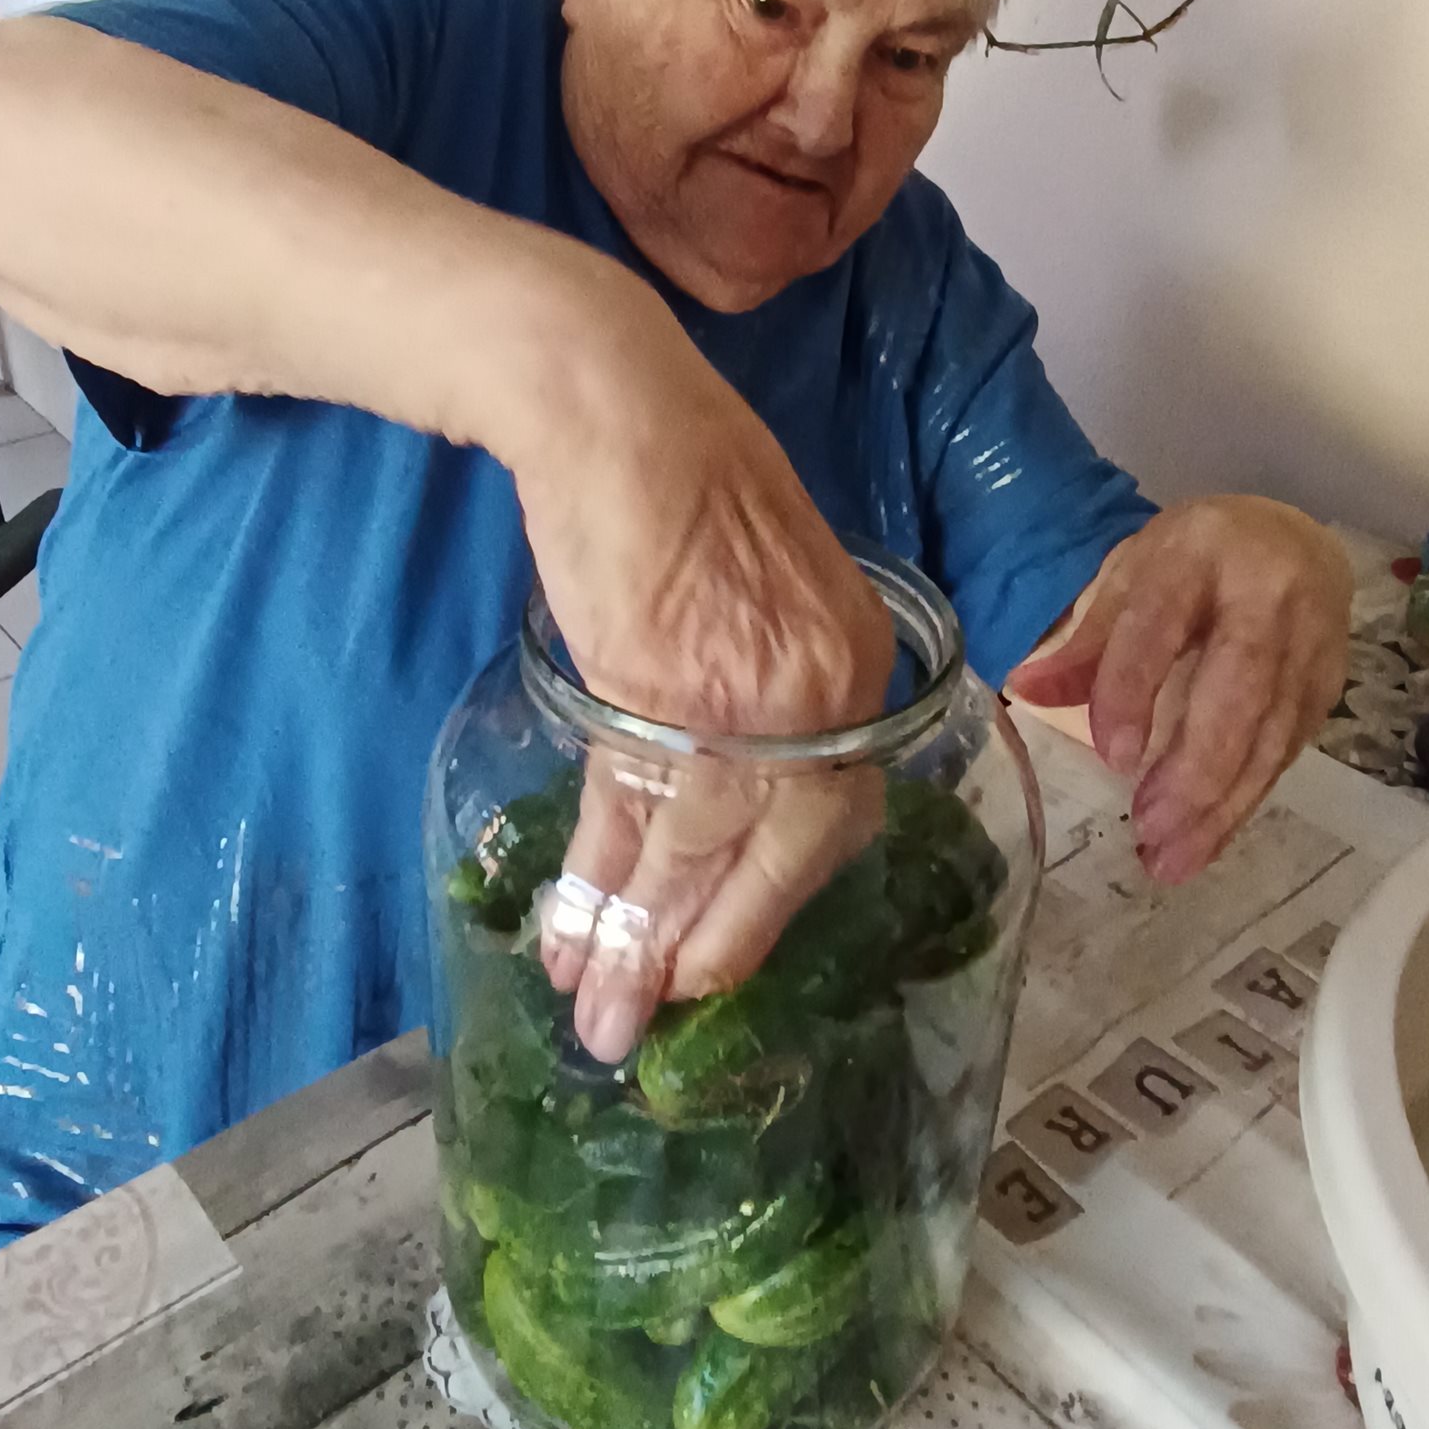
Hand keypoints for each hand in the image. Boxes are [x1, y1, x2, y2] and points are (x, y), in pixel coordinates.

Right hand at [513, 295, 890, 1063]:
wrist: (613, 405)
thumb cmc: (684, 477)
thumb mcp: (765, 586)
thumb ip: (770, 687)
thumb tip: (733, 784)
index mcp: (855, 663)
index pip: (828, 819)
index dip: (768, 900)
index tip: (720, 950)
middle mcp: (816, 690)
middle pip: (771, 856)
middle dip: (705, 949)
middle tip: (651, 1024)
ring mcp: (738, 691)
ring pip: (692, 849)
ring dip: (637, 942)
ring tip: (597, 1015)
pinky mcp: (653, 686)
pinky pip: (629, 810)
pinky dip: (598, 879)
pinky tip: (572, 935)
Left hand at [1005, 496, 1350, 883]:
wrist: (1295, 540)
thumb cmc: (1198, 561)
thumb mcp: (1134, 575)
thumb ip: (1087, 641)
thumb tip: (1024, 690)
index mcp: (1198, 552)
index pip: (1161, 624)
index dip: (1135, 690)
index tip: (1114, 757)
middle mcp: (1266, 593)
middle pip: (1238, 690)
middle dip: (1195, 770)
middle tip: (1149, 831)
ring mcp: (1311, 639)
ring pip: (1273, 732)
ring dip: (1224, 805)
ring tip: (1173, 859)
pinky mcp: (1332, 681)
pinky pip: (1291, 748)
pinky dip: (1249, 798)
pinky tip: (1210, 837)